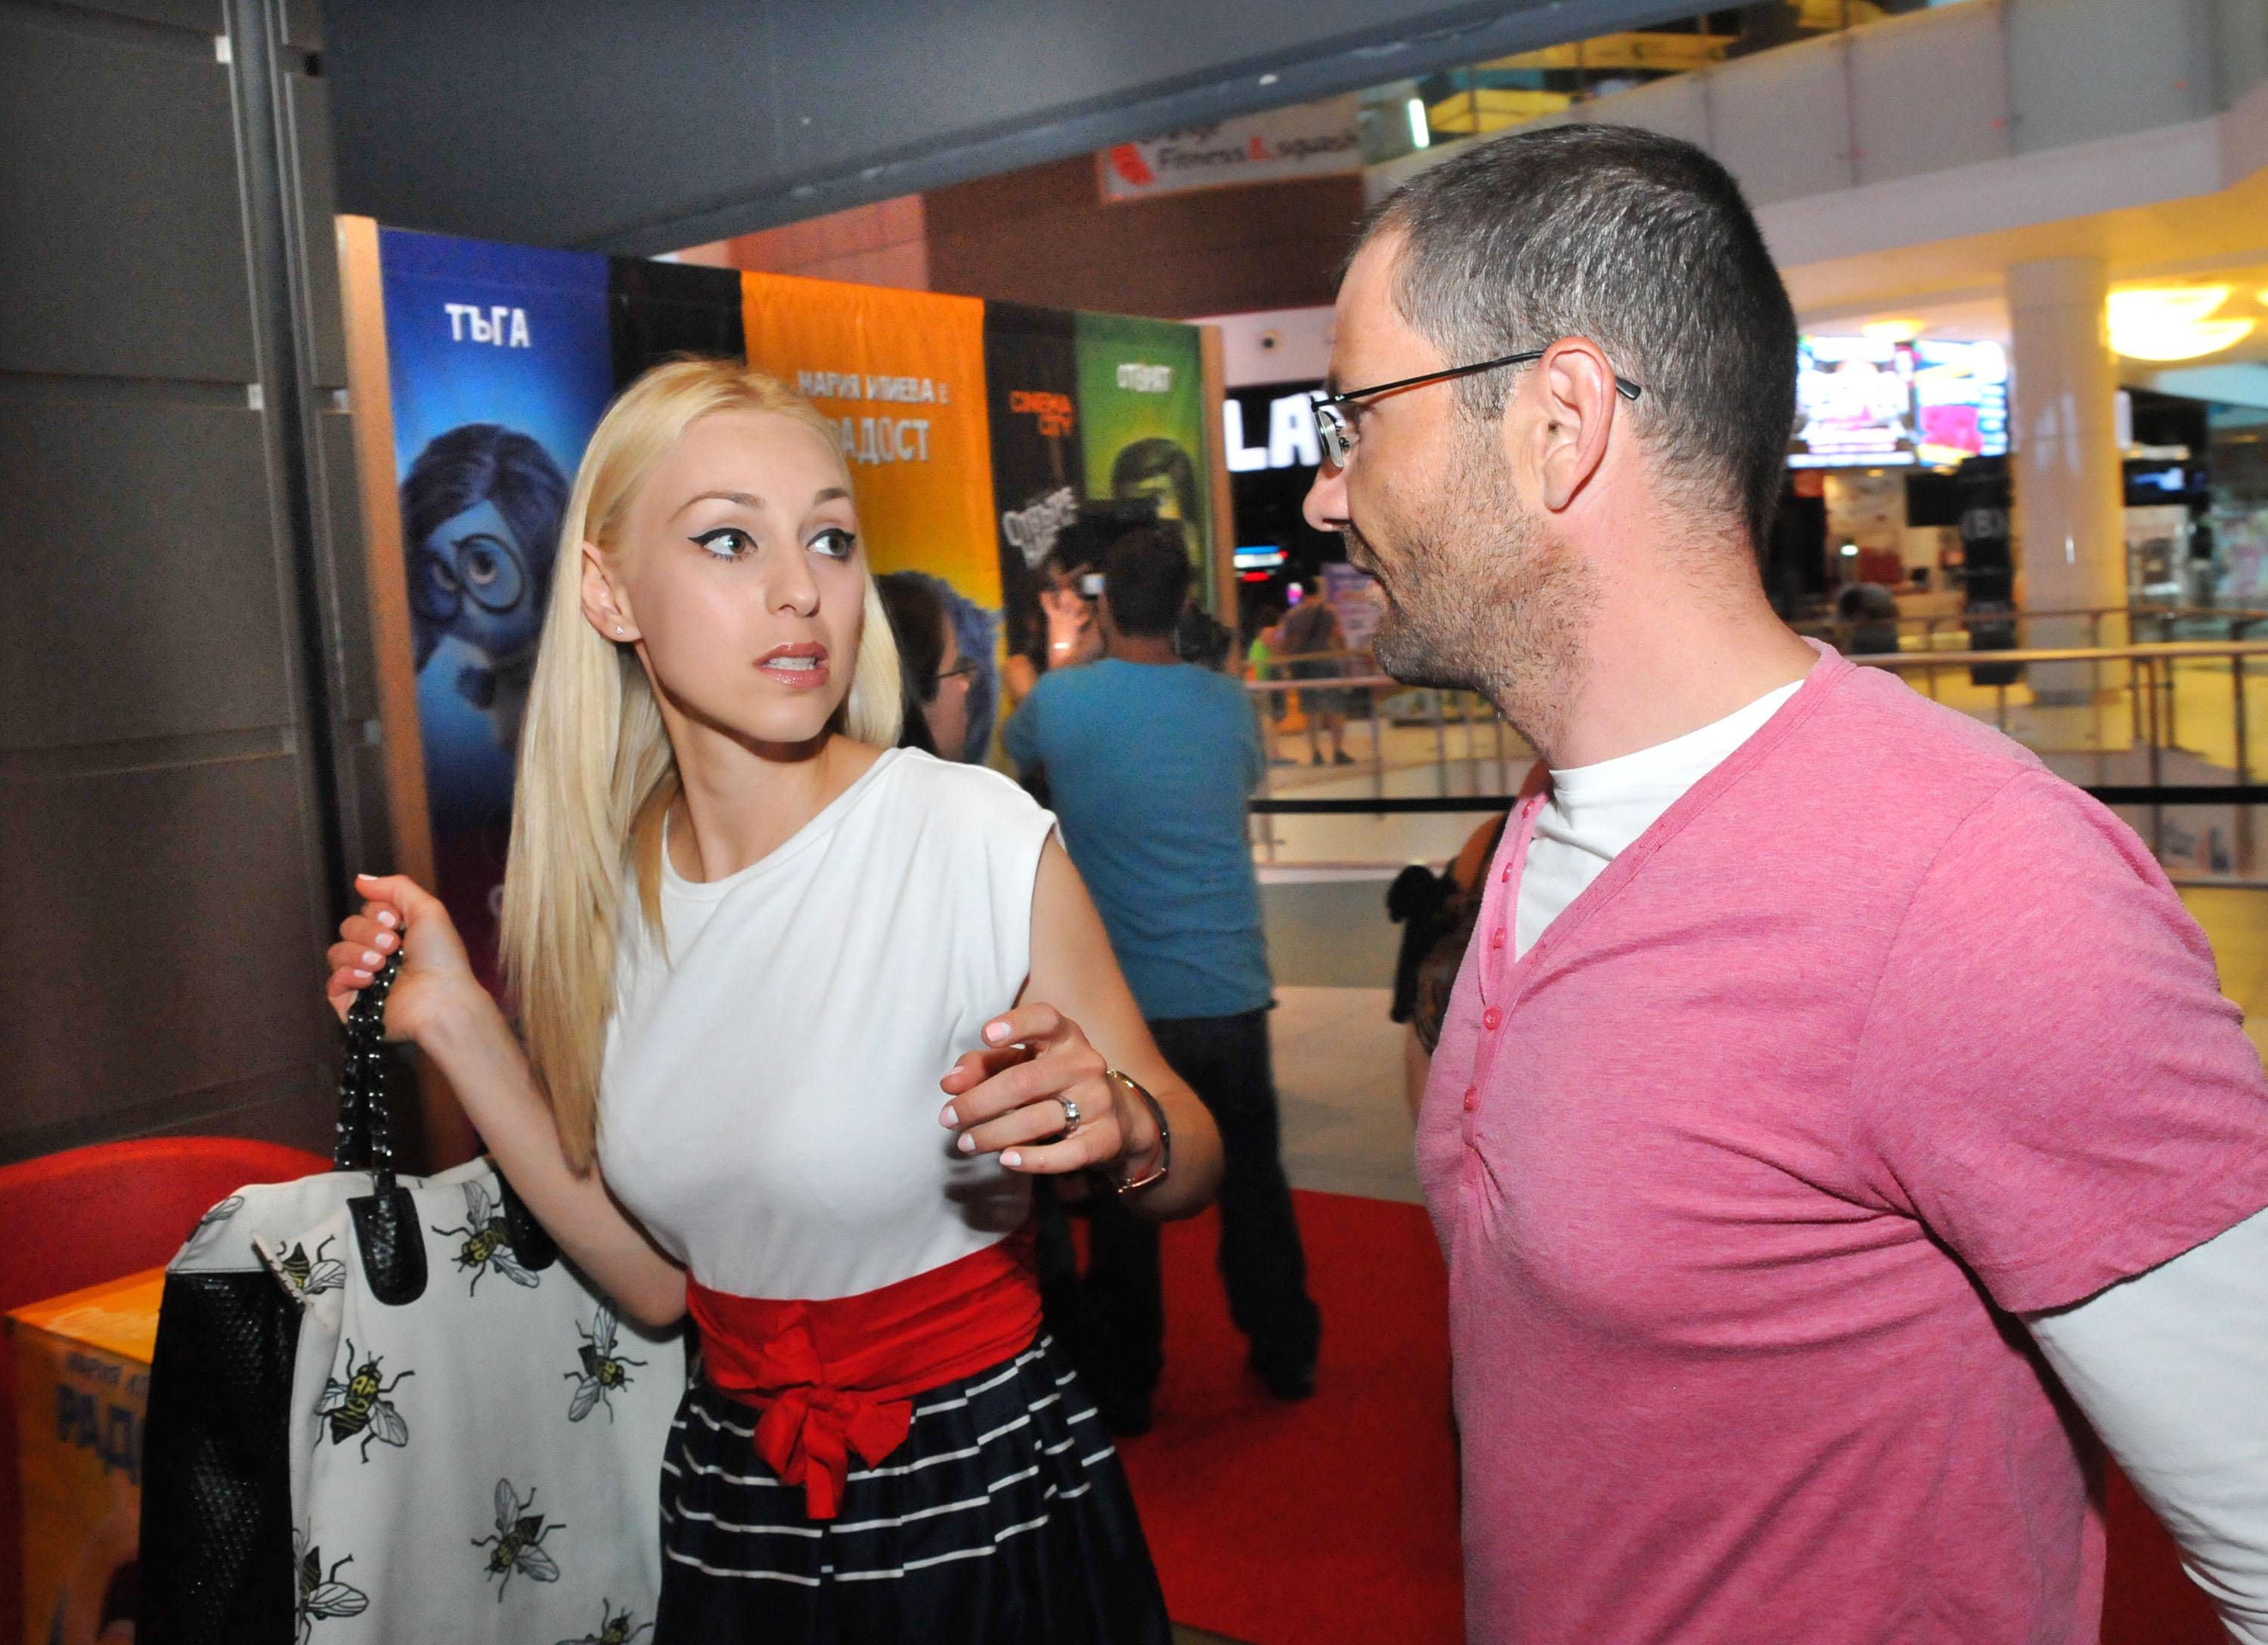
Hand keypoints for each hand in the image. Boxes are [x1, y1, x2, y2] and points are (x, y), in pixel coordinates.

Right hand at [322, 872, 486, 1046]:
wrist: (440, 1000)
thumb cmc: (441, 957)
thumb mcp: (427, 909)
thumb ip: (396, 888)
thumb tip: (361, 879)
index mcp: (397, 934)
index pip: (366, 911)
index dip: (377, 913)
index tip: (394, 921)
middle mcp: (380, 955)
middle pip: (348, 928)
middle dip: (368, 933)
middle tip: (392, 946)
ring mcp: (366, 979)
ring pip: (337, 952)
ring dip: (357, 954)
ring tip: (381, 965)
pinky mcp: (354, 1003)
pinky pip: (332, 982)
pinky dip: (347, 976)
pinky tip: (368, 980)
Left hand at [938, 1004, 1161, 1177]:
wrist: (1120, 1118)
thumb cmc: (1054, 1084)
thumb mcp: (1022, 1065)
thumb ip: (983, 1066)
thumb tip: (950, 1083)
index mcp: (1064, 1036)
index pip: (1044, 1019)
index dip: (1016, 1025)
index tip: (986, 1035)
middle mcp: (1085, 1063)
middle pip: (1024, 1081)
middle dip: (978, 1102)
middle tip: (948, 1118)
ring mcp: (1099, 1100)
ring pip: (1038, 1119)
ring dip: (993, 1134)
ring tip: (966, 1144)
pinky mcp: (1107, 1137)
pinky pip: (1068, 1154)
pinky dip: (1033, 1159)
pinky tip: (1006, 1160)